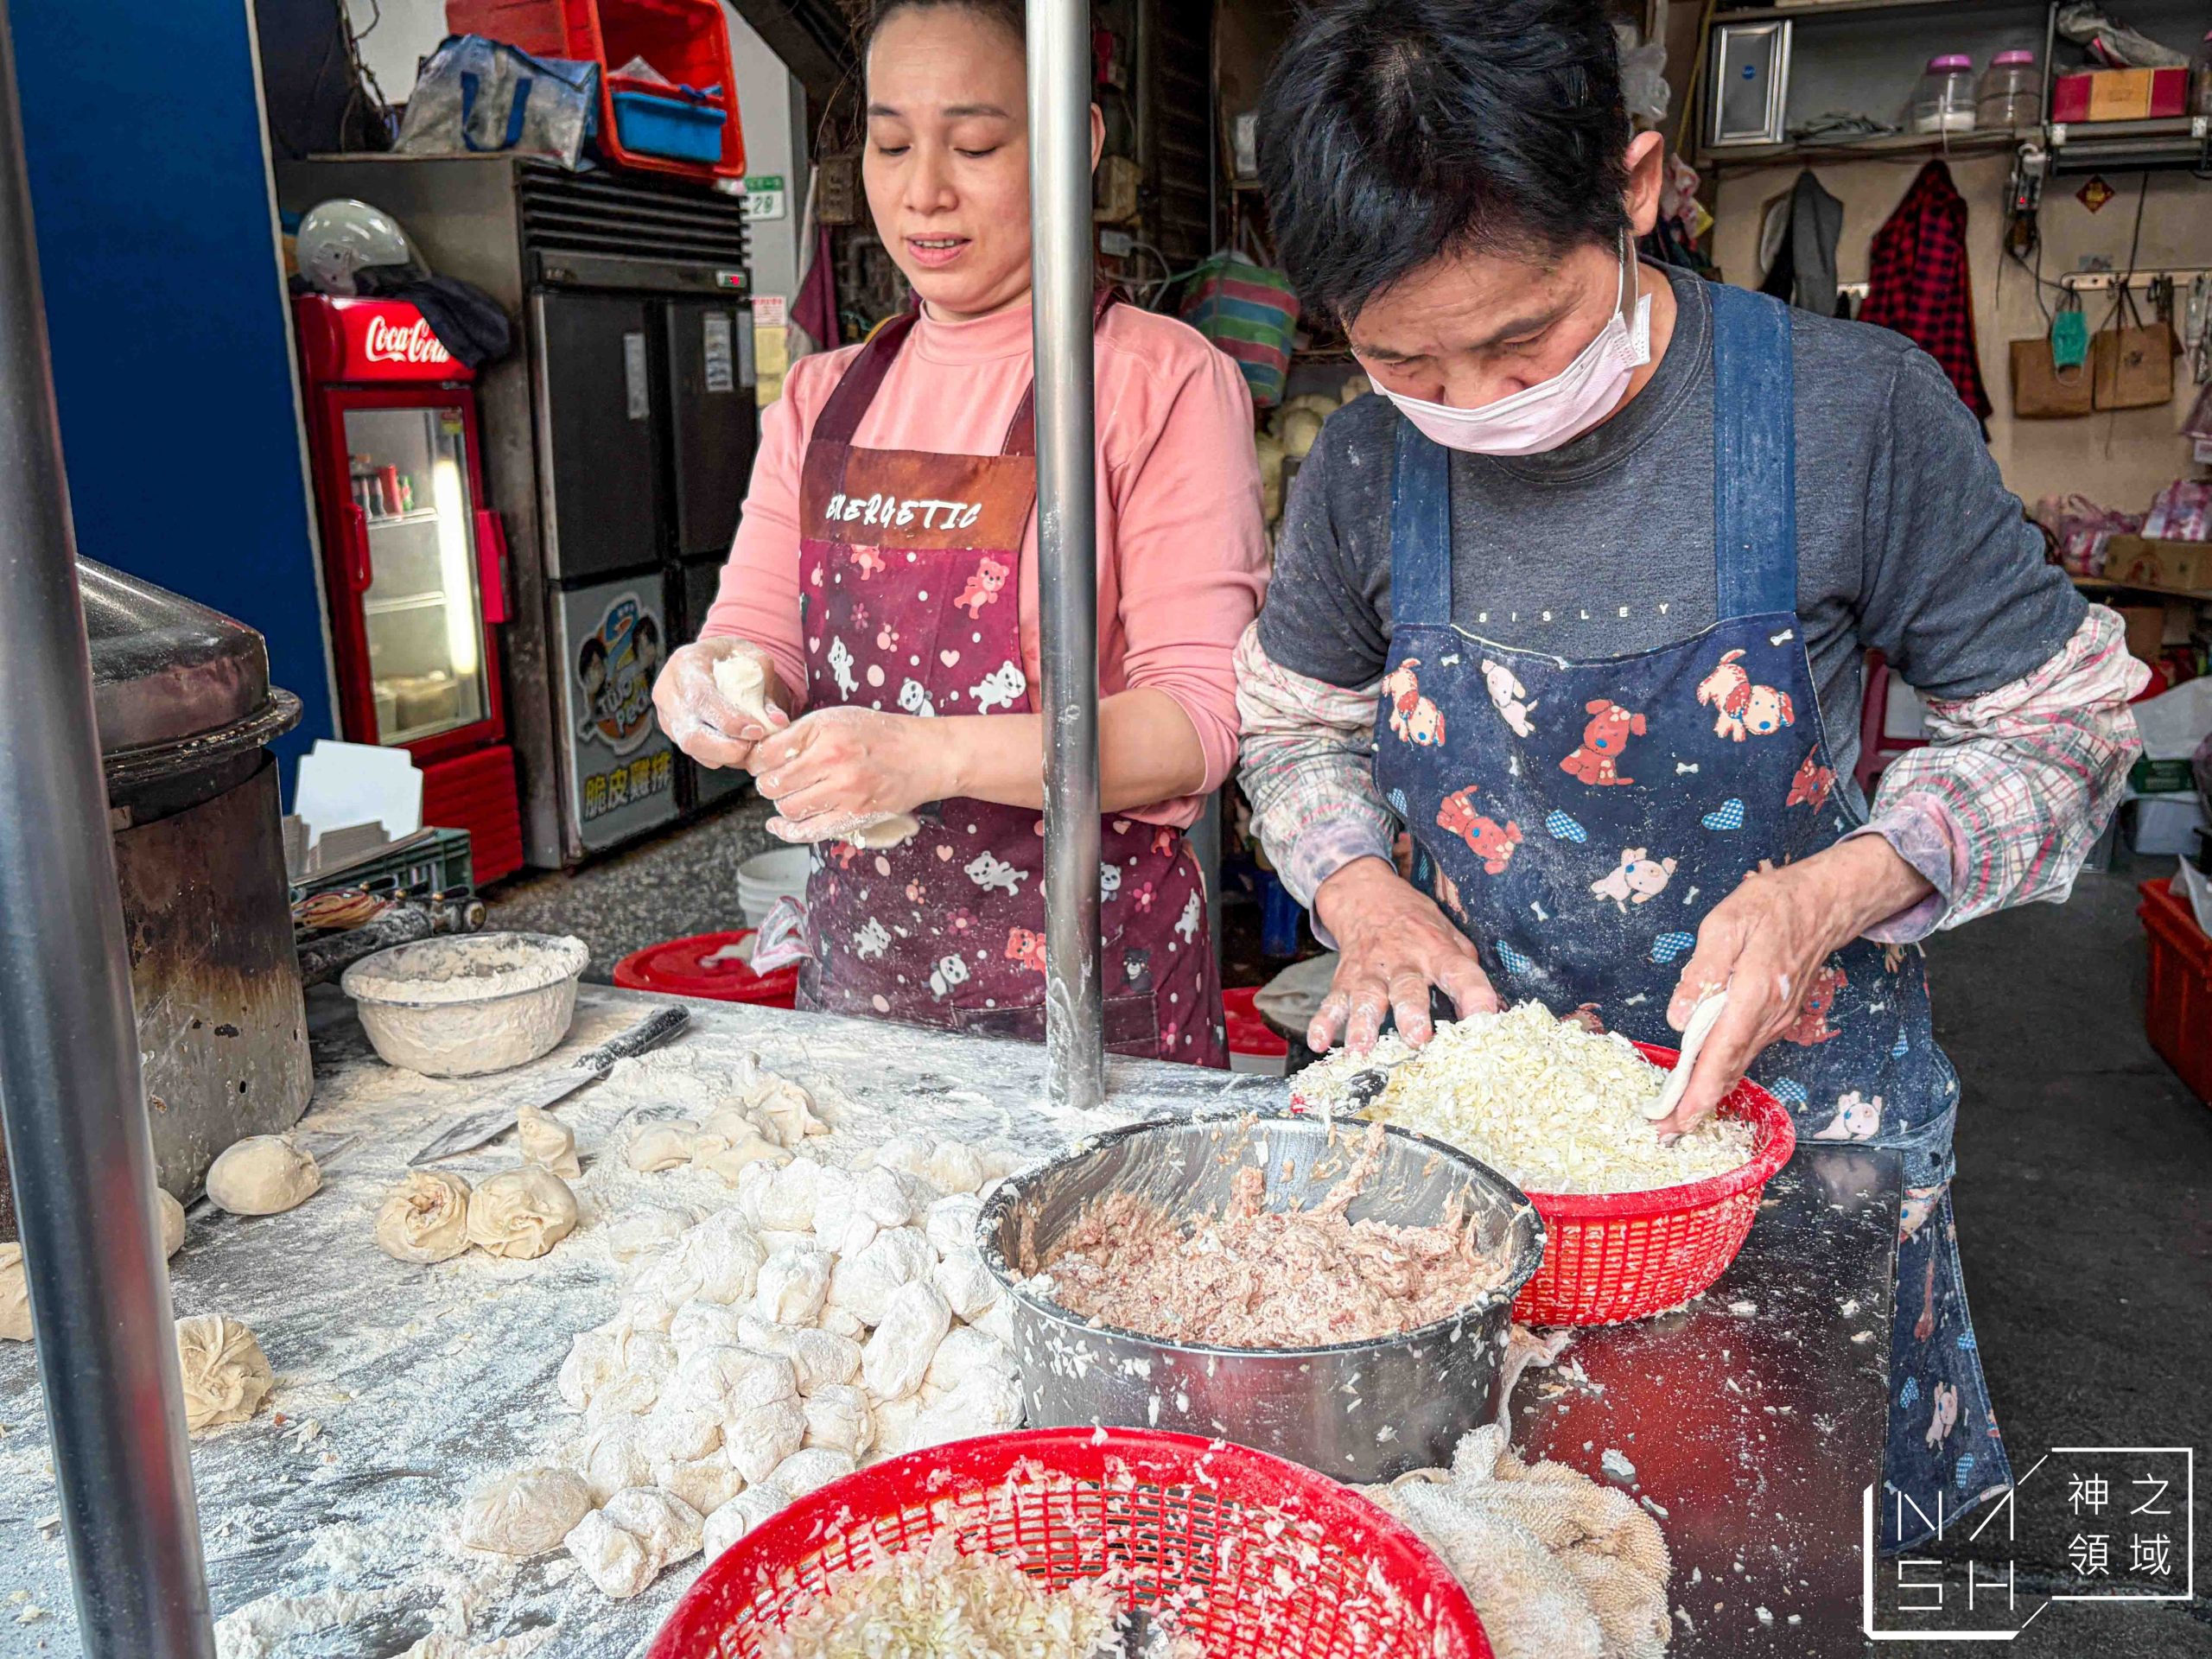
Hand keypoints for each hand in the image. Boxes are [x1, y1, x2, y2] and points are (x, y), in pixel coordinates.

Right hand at [653, 639, 788, 768]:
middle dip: (725, 748)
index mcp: (685, 663)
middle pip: (690, 734)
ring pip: (691, 748)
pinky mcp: (673, 732)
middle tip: (752, 747)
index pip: (701, 697)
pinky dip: (720, 756)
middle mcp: (668, 691)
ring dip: (724, 755)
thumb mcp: (752, 659)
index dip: (729, 719)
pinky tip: (738, 747)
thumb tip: (778, 722)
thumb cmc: (733, 657)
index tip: (756, 730)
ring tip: (749, 746)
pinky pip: (696, 753)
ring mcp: (667, 715)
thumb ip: (766, 687)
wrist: (712, 659)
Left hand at [750, 707, 952, 842]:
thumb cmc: (879, 735)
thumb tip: (761, 751)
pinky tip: (778, 824)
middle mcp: (832, 761)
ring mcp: (844, 792)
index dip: (757, 760)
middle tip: (775, 778)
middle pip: (773, 784)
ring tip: (792, 793)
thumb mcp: (837, 718)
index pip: (767, 753)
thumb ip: (800, 732)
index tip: (761, 762)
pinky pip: (808, 831)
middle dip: (767, 783)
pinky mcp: (853, 816)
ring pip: (788, 808)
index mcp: (825, 731)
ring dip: (782, 803)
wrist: (923, 756)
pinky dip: (787, 830)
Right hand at [1307, 857, 1497, 1053]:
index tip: (1485, 1018)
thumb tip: (1496, 1011)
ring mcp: (1371, 971)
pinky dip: (1324, 1022)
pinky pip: (1333, 1001)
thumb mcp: (1449, 935)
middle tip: (1418, 1039)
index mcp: (1436, 952)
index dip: (1475, 995)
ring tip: (1362, 1050)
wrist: (1366, 895)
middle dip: (1411, 1014)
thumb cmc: (1416, 923)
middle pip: (1408, 989)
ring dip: (1363, 1025)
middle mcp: (1403, 961)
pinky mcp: (1345, 978)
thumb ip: (1467, 971)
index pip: (1460, 972)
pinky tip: (1320, 1042)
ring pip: (1367, 998)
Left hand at [1656, 837, 1932, 1133]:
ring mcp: (1775, 1021)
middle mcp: (1767, 1018)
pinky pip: (1745, 1051)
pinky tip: (1703, 1082)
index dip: (1698, 1093)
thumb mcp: (1726, 926)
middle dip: (1697, 1105)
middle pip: (1729, 1071)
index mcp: (1752, 996)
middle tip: (1664, 1132)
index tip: (1677, 1120)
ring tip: (1676, 1115)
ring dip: (1708, 1093)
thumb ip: (1701, 974)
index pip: (1721, 1055)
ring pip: (1737, 1064)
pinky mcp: (1776, 1018)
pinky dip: (1723, 1072)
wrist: (1822, 904)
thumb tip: (1678, 1019)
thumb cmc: (1771, 907)